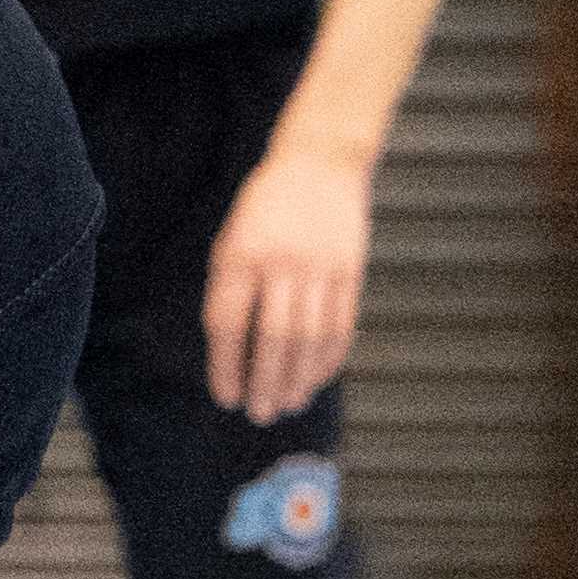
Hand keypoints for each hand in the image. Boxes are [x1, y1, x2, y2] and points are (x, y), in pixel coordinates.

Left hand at [203, 143, 369, 422]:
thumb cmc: (262, 212)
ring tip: (288, 404)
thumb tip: (232, 356)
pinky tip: (316, 379)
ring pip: (310, 337)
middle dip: (265, 383)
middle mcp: (281, 264)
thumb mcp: (231, 242)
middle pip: (273, 338)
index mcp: (239, 257)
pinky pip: (342, 324)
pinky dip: (329, 358)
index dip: (226, 367)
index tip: (226, 398)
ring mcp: (320, 267)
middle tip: (259, 415)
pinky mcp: (351, 270)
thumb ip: (230, 293)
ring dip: (299, 378)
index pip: (227, 325)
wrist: (318, 163)